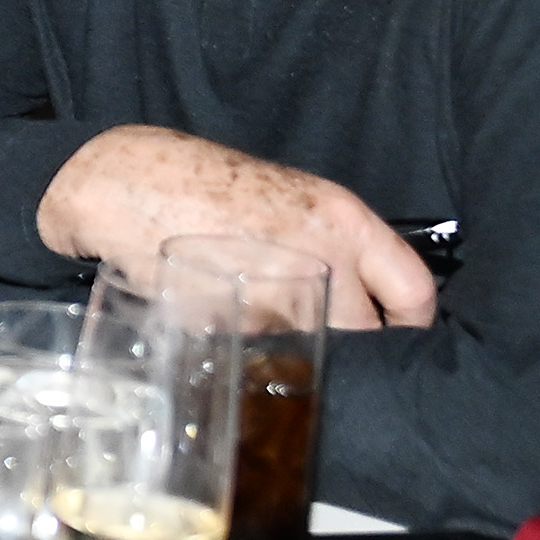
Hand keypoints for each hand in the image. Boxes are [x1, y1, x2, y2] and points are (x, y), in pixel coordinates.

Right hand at [37, 125, 443, 329]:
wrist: (125, 179)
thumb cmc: (204, 186)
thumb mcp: (290, 202)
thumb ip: (334, 249)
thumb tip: (362, 307)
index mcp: (342, 221)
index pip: (413, 291)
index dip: (412, 328)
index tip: (400, 340)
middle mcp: (318, 257)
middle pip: (364, 335)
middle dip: (347, 350)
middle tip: (326, 350)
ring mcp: (273, 294)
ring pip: (310, 354)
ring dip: (295, 359)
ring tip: (268, 343)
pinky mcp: (228, 325)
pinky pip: (256, 358)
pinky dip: (247, 358)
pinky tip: (226, 334)